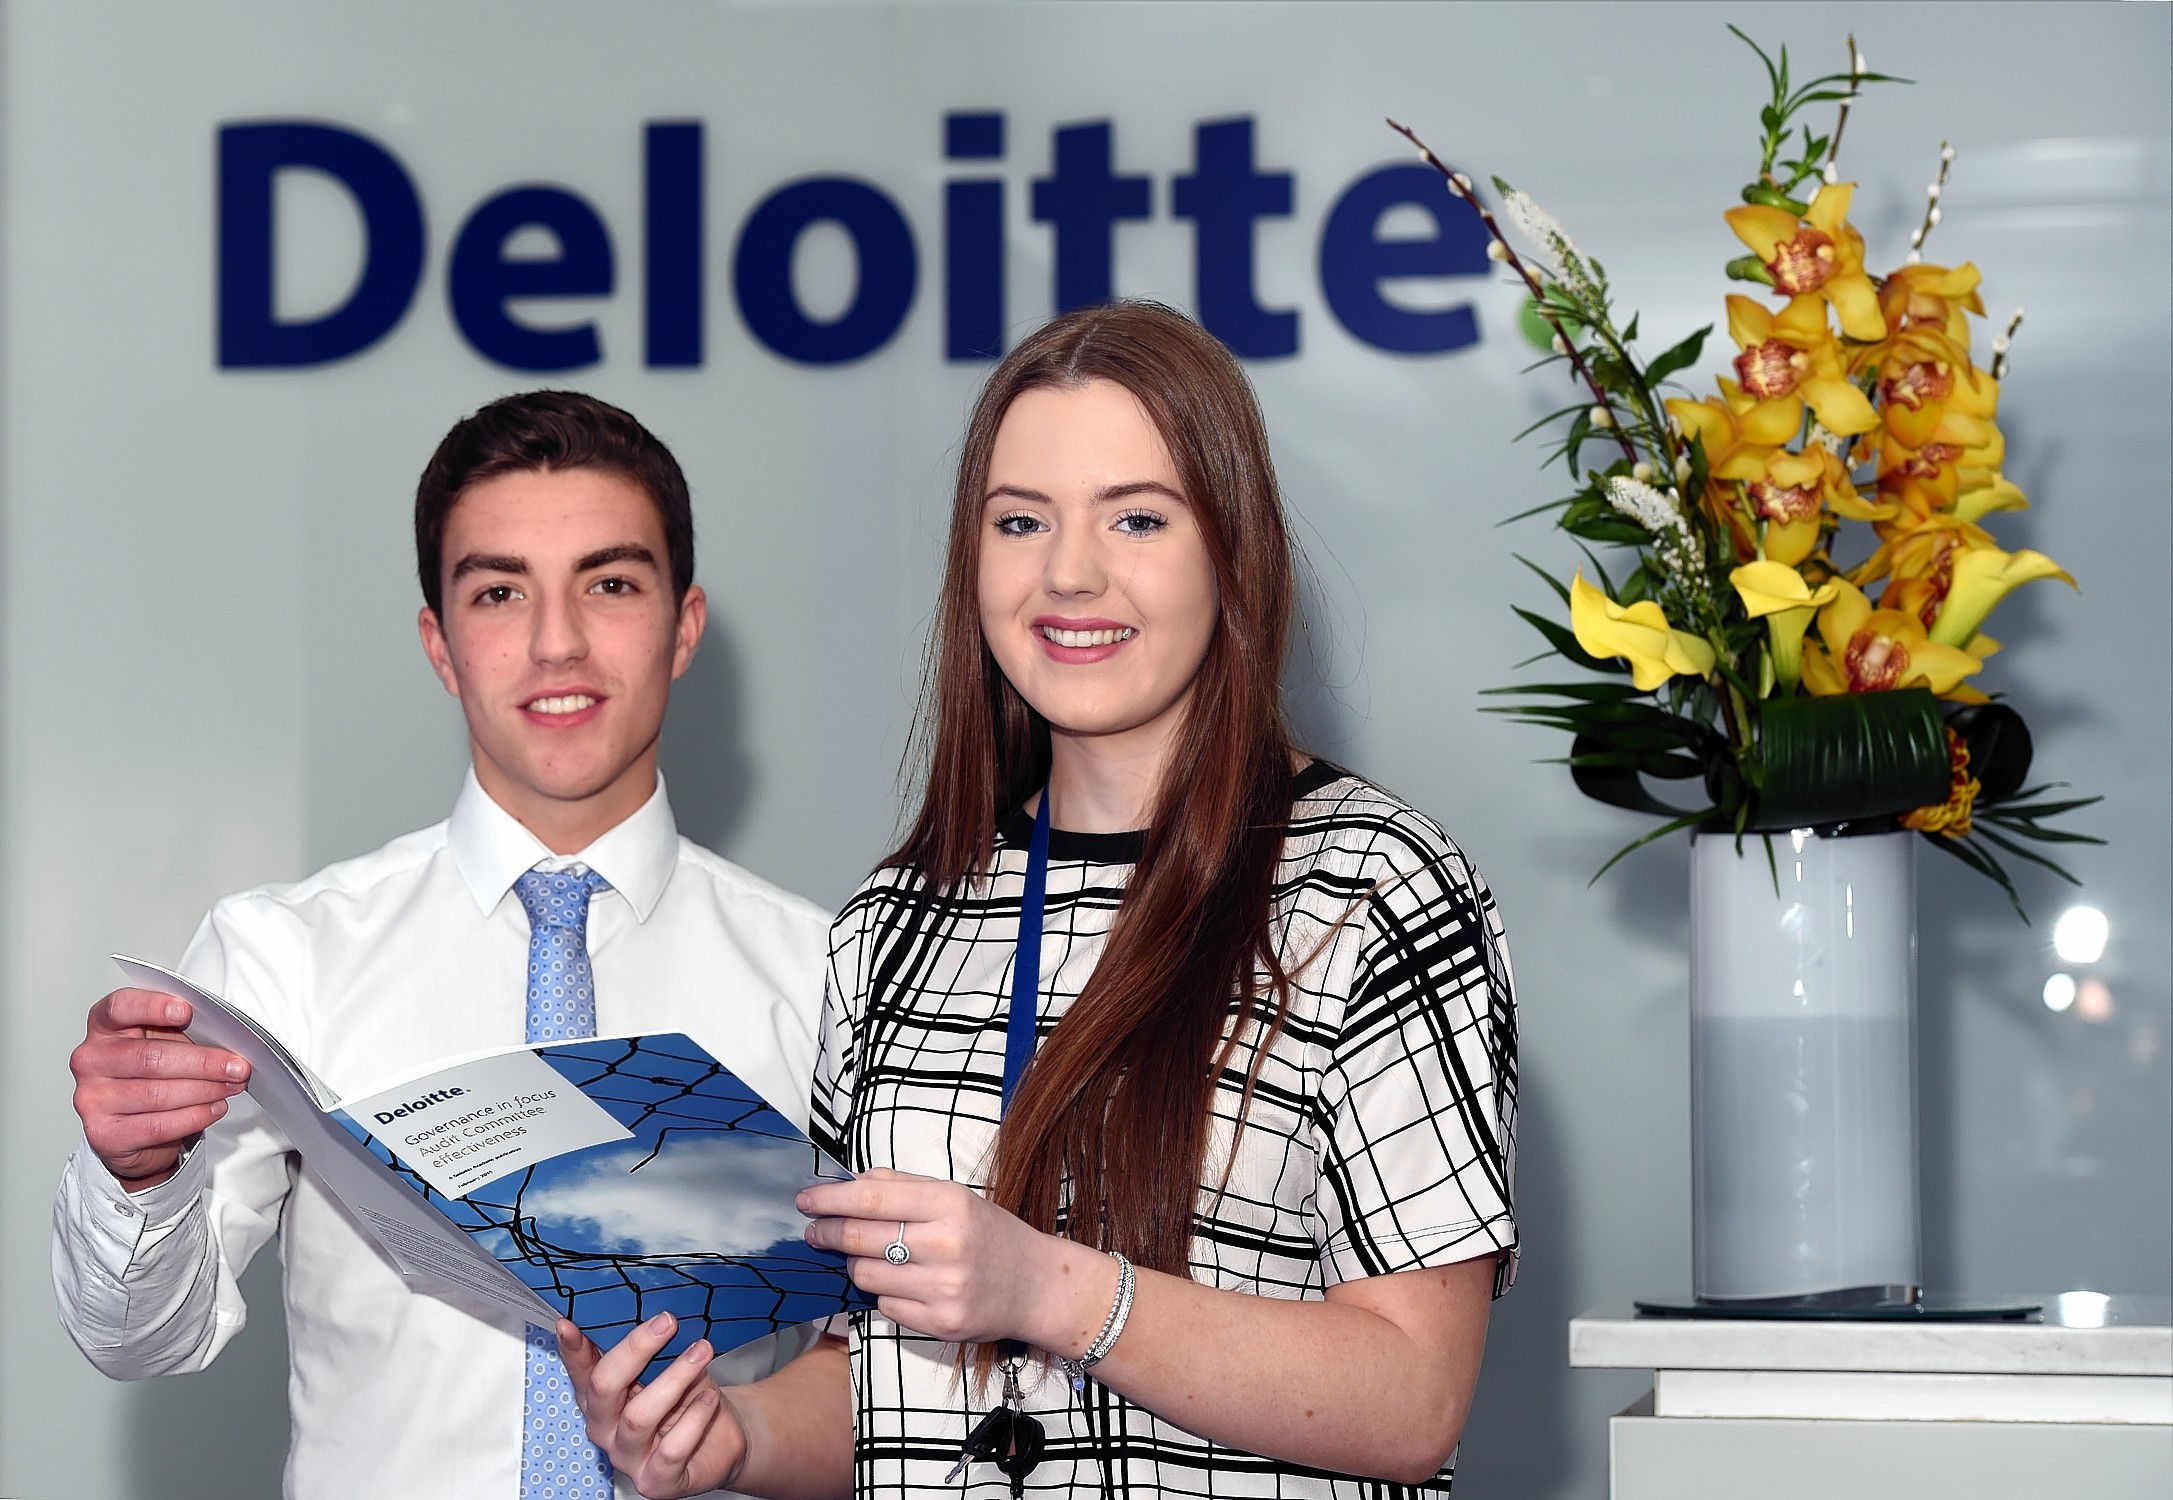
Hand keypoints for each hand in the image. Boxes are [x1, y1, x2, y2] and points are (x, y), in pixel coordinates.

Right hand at [69, 989, 248, 1188]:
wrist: (130, 1130)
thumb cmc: (149, 1076)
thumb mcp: (163, 1043)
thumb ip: (183, 1033)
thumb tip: (227, 1039)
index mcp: (104, 1027)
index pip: (119, 1007)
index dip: (152, 1006)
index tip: (186, 1011)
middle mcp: (91, 1060)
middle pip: (150, 1058)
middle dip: (203, 1063)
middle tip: (237, 1066)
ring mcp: (92, 1099)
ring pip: (158, 1094)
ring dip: (205, 1091)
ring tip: (231, 1087)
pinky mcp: (103, 1134)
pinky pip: (158, 1125)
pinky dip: (195, 1116)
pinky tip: (214, 1108)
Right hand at [558, 1315, 744, 1497]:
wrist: (726, 1438)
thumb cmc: (692, 1398)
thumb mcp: (671, 1366)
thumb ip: (654, 1350)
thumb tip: (655, 1316)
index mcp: (602, 1399)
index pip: (582, 1371)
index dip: (573, 1350)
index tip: (568, 1324)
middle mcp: (607, 1429)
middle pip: (603, 1388)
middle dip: (635, 1350)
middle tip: (667, 1322)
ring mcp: (628, 1458)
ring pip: (638, 1417)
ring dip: (673, 1378)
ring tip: (701, 1352)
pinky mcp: (656, 1481)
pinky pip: (671, 1451)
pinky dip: (694, 1419)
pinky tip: (710, 1399)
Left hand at [798, 1169, 1103, 1350]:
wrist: (1037, 1285)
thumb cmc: (990, 1235)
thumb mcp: (955, 1197)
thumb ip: (902, 1185)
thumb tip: (850, 1183)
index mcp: (949, 1203)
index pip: (872, 1198)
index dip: (831, 1199)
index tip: (806, 1200)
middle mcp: (947, 1244)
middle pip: (860, 1238)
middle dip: (826, 1232)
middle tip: (813, 1231)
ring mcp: (944, 1288)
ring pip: (866, 1275)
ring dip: (854, 1264)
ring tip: (867, 1256)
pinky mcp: (942, 1323)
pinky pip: (886, 1305)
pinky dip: (883, 1292)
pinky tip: (900, 1283)